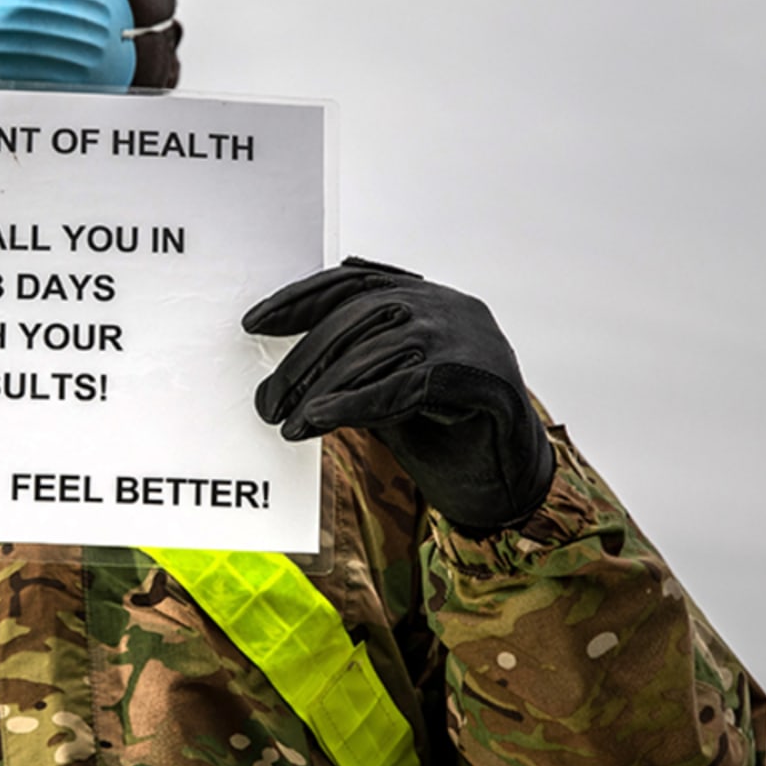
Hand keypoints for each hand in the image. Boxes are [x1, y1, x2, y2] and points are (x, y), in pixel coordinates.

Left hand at [243, 258, 554, 529]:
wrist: (512, 483)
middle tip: (266, 401)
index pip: (353, 283)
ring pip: (377, 349)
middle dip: (304, 358)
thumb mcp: (389, 391)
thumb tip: (289, 368)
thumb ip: (354, 367)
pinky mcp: (481, 376)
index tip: (254, 322)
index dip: (300, 299)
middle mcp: (449, 307)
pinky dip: (356, 403)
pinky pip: (405, 385)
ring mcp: (467, 337)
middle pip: (358, 316)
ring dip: (322, 388)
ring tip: (286, 422)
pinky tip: (319, 420)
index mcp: (428, 298)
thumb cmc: (448, 438)